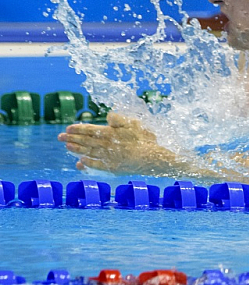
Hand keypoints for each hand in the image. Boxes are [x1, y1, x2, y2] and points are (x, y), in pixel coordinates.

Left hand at [57, 112, 176, 174]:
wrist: (152, 158)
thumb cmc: (145, 139)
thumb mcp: (135, 124)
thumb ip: (120, 120)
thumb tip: (108, 116)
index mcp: (110, 133)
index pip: (90, 130)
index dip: (78, 129)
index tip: (68, 128)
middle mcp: (106, 145)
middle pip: (85, 141)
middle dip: (72, 138)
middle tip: (59, 137)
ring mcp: (108, 157)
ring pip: (88, 152)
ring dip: (76, 149)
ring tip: (67, 147)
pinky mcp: (111, 168)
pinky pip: (96, 165)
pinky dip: (87, 163)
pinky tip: (80, 162)